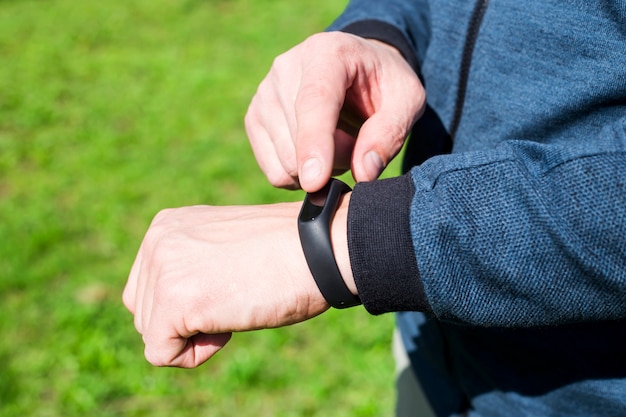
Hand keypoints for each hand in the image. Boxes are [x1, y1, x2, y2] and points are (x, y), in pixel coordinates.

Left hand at [122, 198, 352, 367]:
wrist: (321, 248)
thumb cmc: (288, 250)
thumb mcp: (224, 247)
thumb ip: (192, 263)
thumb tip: (175, 302)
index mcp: (169, 225)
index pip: (149, 285)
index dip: (189, 302)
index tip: (229, 285)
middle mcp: (157, 240)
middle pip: (144, 311)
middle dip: (185, 320)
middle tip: (233, 297)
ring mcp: (163, 269)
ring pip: (151, 333)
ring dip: (193, 335)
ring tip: (234, 305)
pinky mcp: (174, 301)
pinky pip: (161, 353)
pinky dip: (195, 355)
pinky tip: (228, 328)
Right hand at [245, 32, 425, 191]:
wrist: (357, 70)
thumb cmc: (384, 84)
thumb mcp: (407, 100)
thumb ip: (390, 133)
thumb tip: (363, 173)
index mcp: (326, 53)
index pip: (314, 101)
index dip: (314, 143)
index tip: (315, 181)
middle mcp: (286, 67)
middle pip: (299, 140)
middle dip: (335, 160)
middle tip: (357, 143)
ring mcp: (265, 93)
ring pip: (285, 161)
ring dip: (319, 168)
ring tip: (338, 141)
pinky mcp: (254, 117)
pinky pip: (273, 171)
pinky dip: (299, 175)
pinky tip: (317, 154)